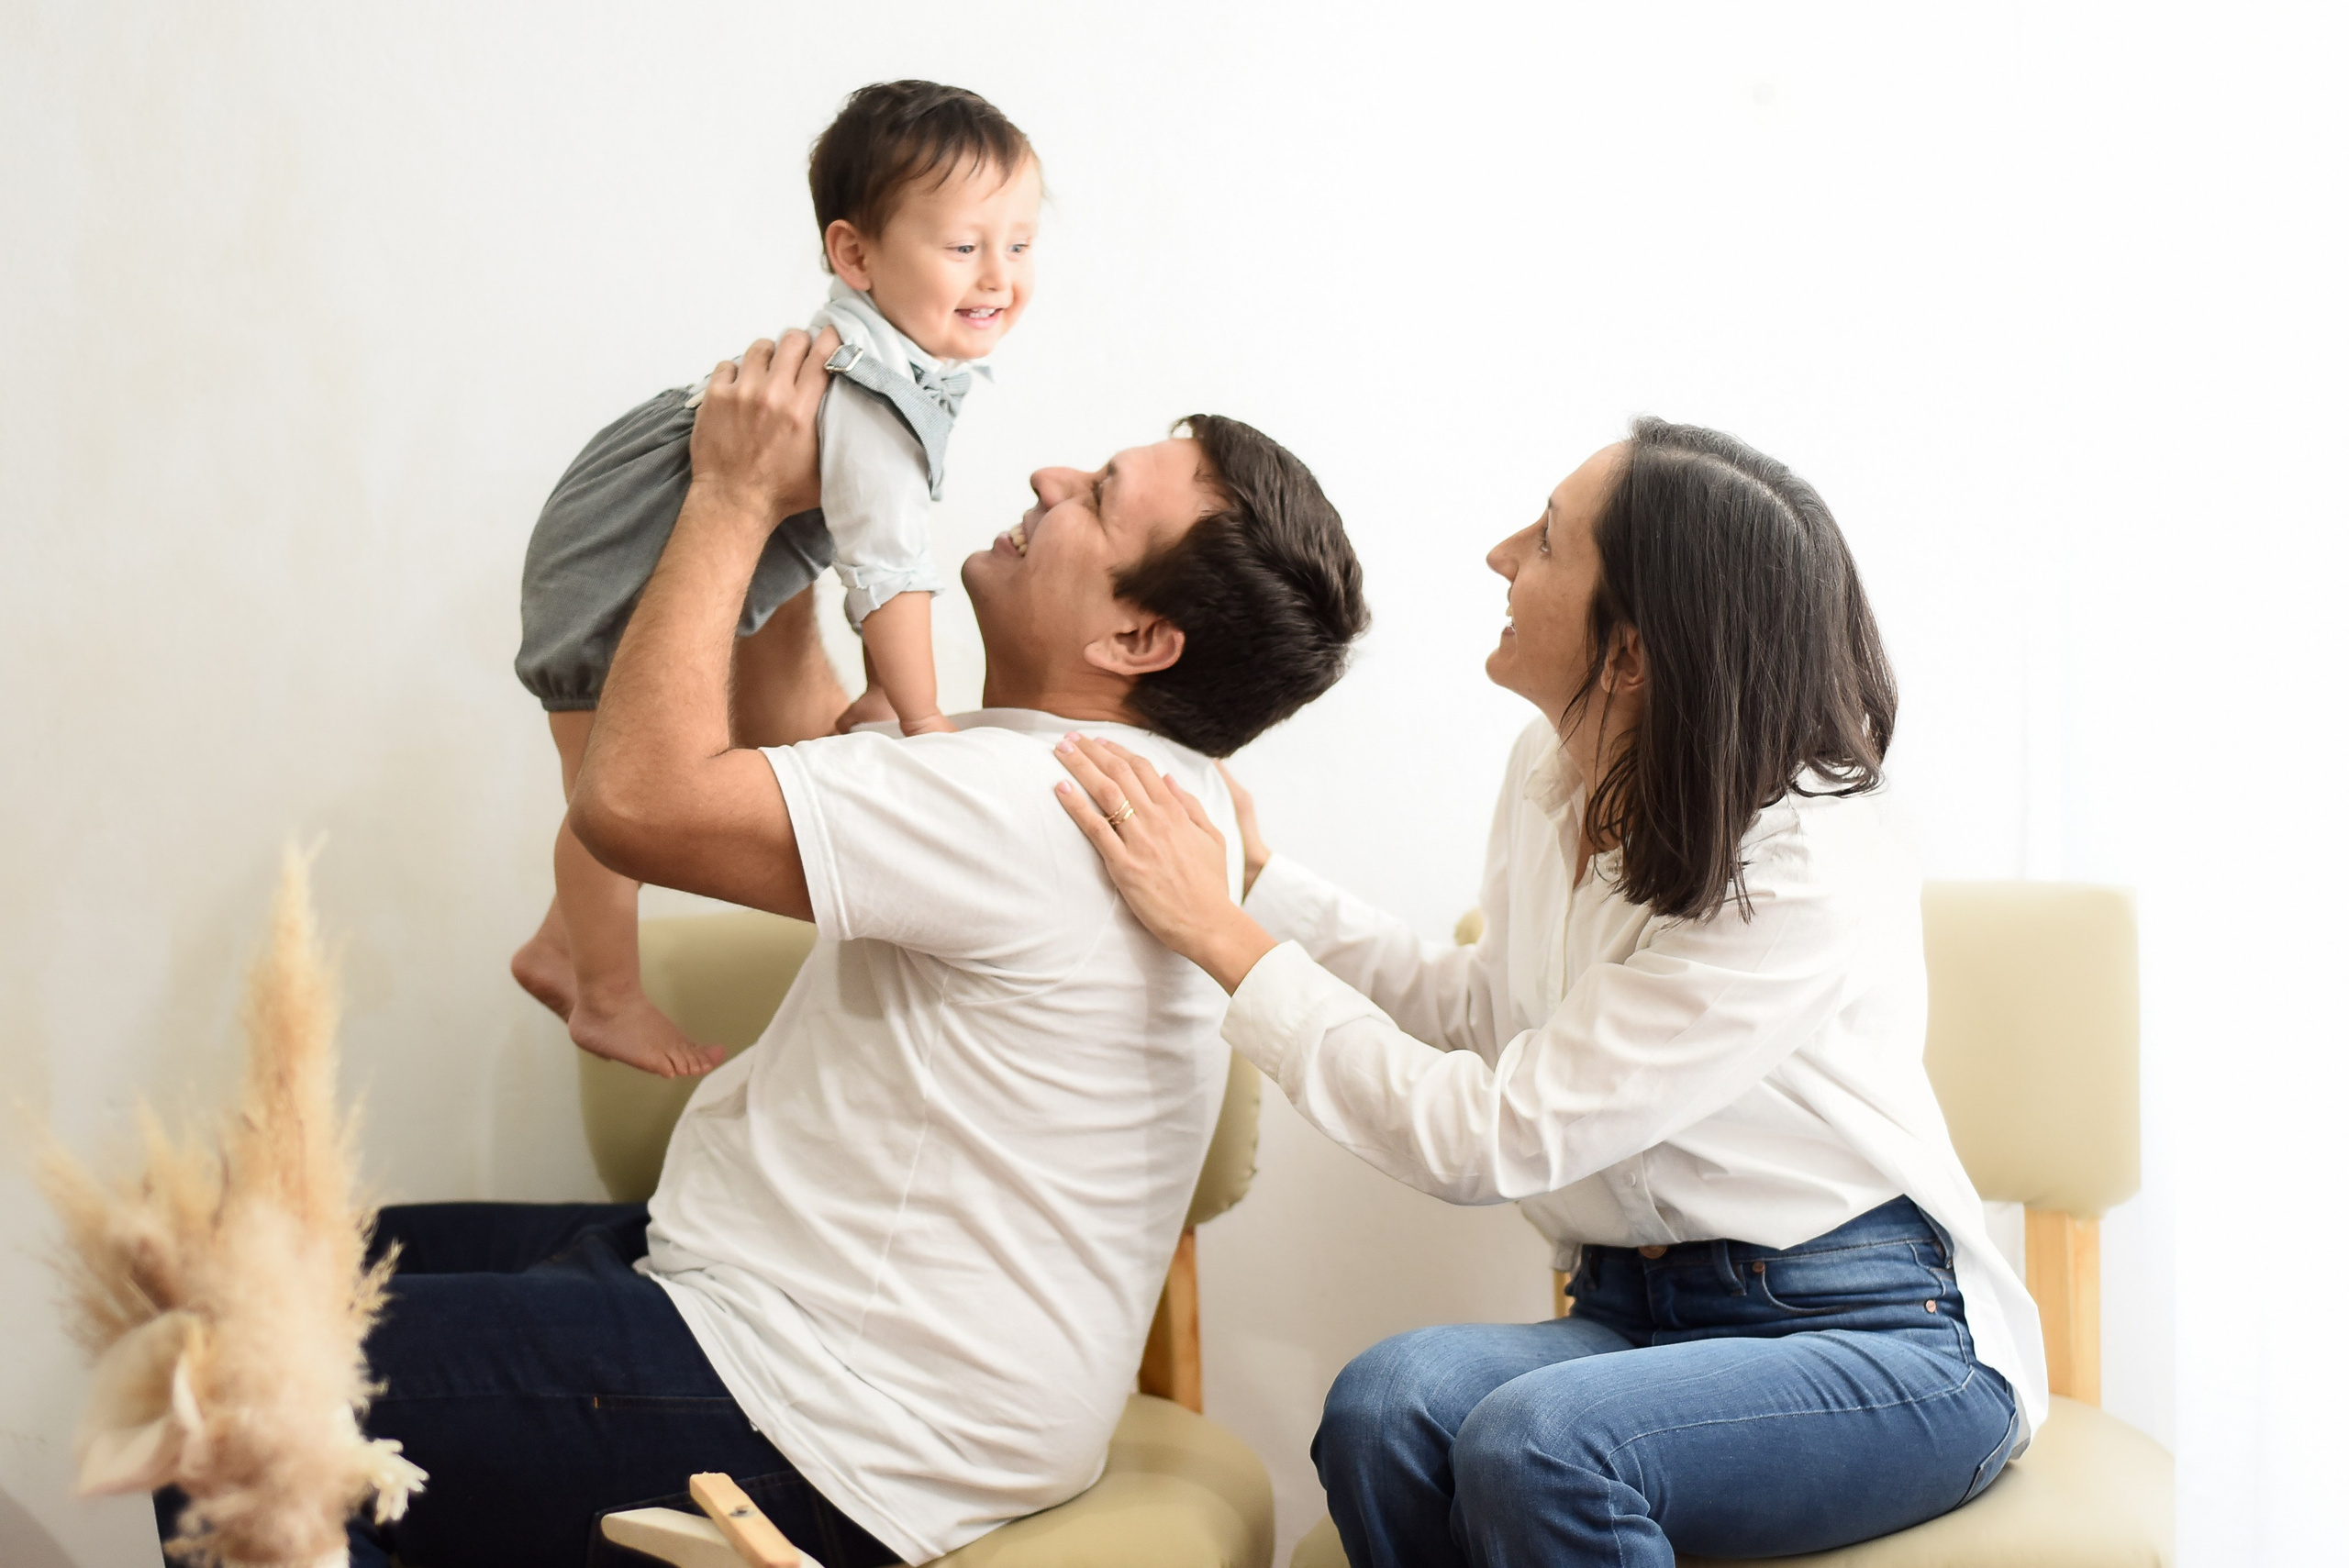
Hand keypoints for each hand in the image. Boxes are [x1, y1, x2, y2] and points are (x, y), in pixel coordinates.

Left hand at [687, 327, 838, 525]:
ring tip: (768, 371)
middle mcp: (772, 395)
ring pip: (760, 347)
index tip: (831, 338)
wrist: (733, 502)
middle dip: (800, 344)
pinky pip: (728, 364)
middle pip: (792, 340)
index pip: (823, 355)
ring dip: (768, 356)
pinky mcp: (715, 396)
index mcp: (801, 411)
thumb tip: (854, 413)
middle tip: (799, 356)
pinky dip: (736, 372)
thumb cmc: (781, 492)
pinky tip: (742, 388)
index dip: (830, 339)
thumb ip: (838, 438)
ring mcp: (740, 393)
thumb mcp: (824, 468)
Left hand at [1054, 734, 1276, 992]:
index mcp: (1176, 812)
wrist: (1209, 923)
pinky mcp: (1124, 866)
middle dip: (1092, 751)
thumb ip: (1191, 806)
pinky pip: (1096, 829)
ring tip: (1060, 750)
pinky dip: (1076, 806)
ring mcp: (1140, 841)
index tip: (1099, 741)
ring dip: (1080, 767)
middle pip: (1119, 773)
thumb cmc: (1210, 886)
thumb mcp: (1212, 838)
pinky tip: (1060, 788)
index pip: (1143, 769)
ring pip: (1105, 792)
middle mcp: (1157, 820)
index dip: (1117, 751)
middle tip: (1069, 738)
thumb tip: (1169, 779)